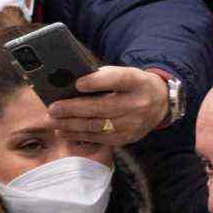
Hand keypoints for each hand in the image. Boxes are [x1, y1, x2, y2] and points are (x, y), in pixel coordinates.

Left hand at [49, 67, 169, 144]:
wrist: (159, 103)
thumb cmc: (133, 85)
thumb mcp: (125, 73)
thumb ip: (103, 76)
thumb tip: (70, 85)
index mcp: (137, 82)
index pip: (118, 80)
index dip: (98, 81)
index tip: (78, 83)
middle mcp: (138, 104)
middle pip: (102, 107)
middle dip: (74, 109)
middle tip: (53, 108)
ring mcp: (133, 124)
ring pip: (97, 126)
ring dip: (71, 124)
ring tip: (54, 120)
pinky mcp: (127, 138)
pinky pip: (99, 138)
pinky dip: (78, 135)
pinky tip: (64, 130)